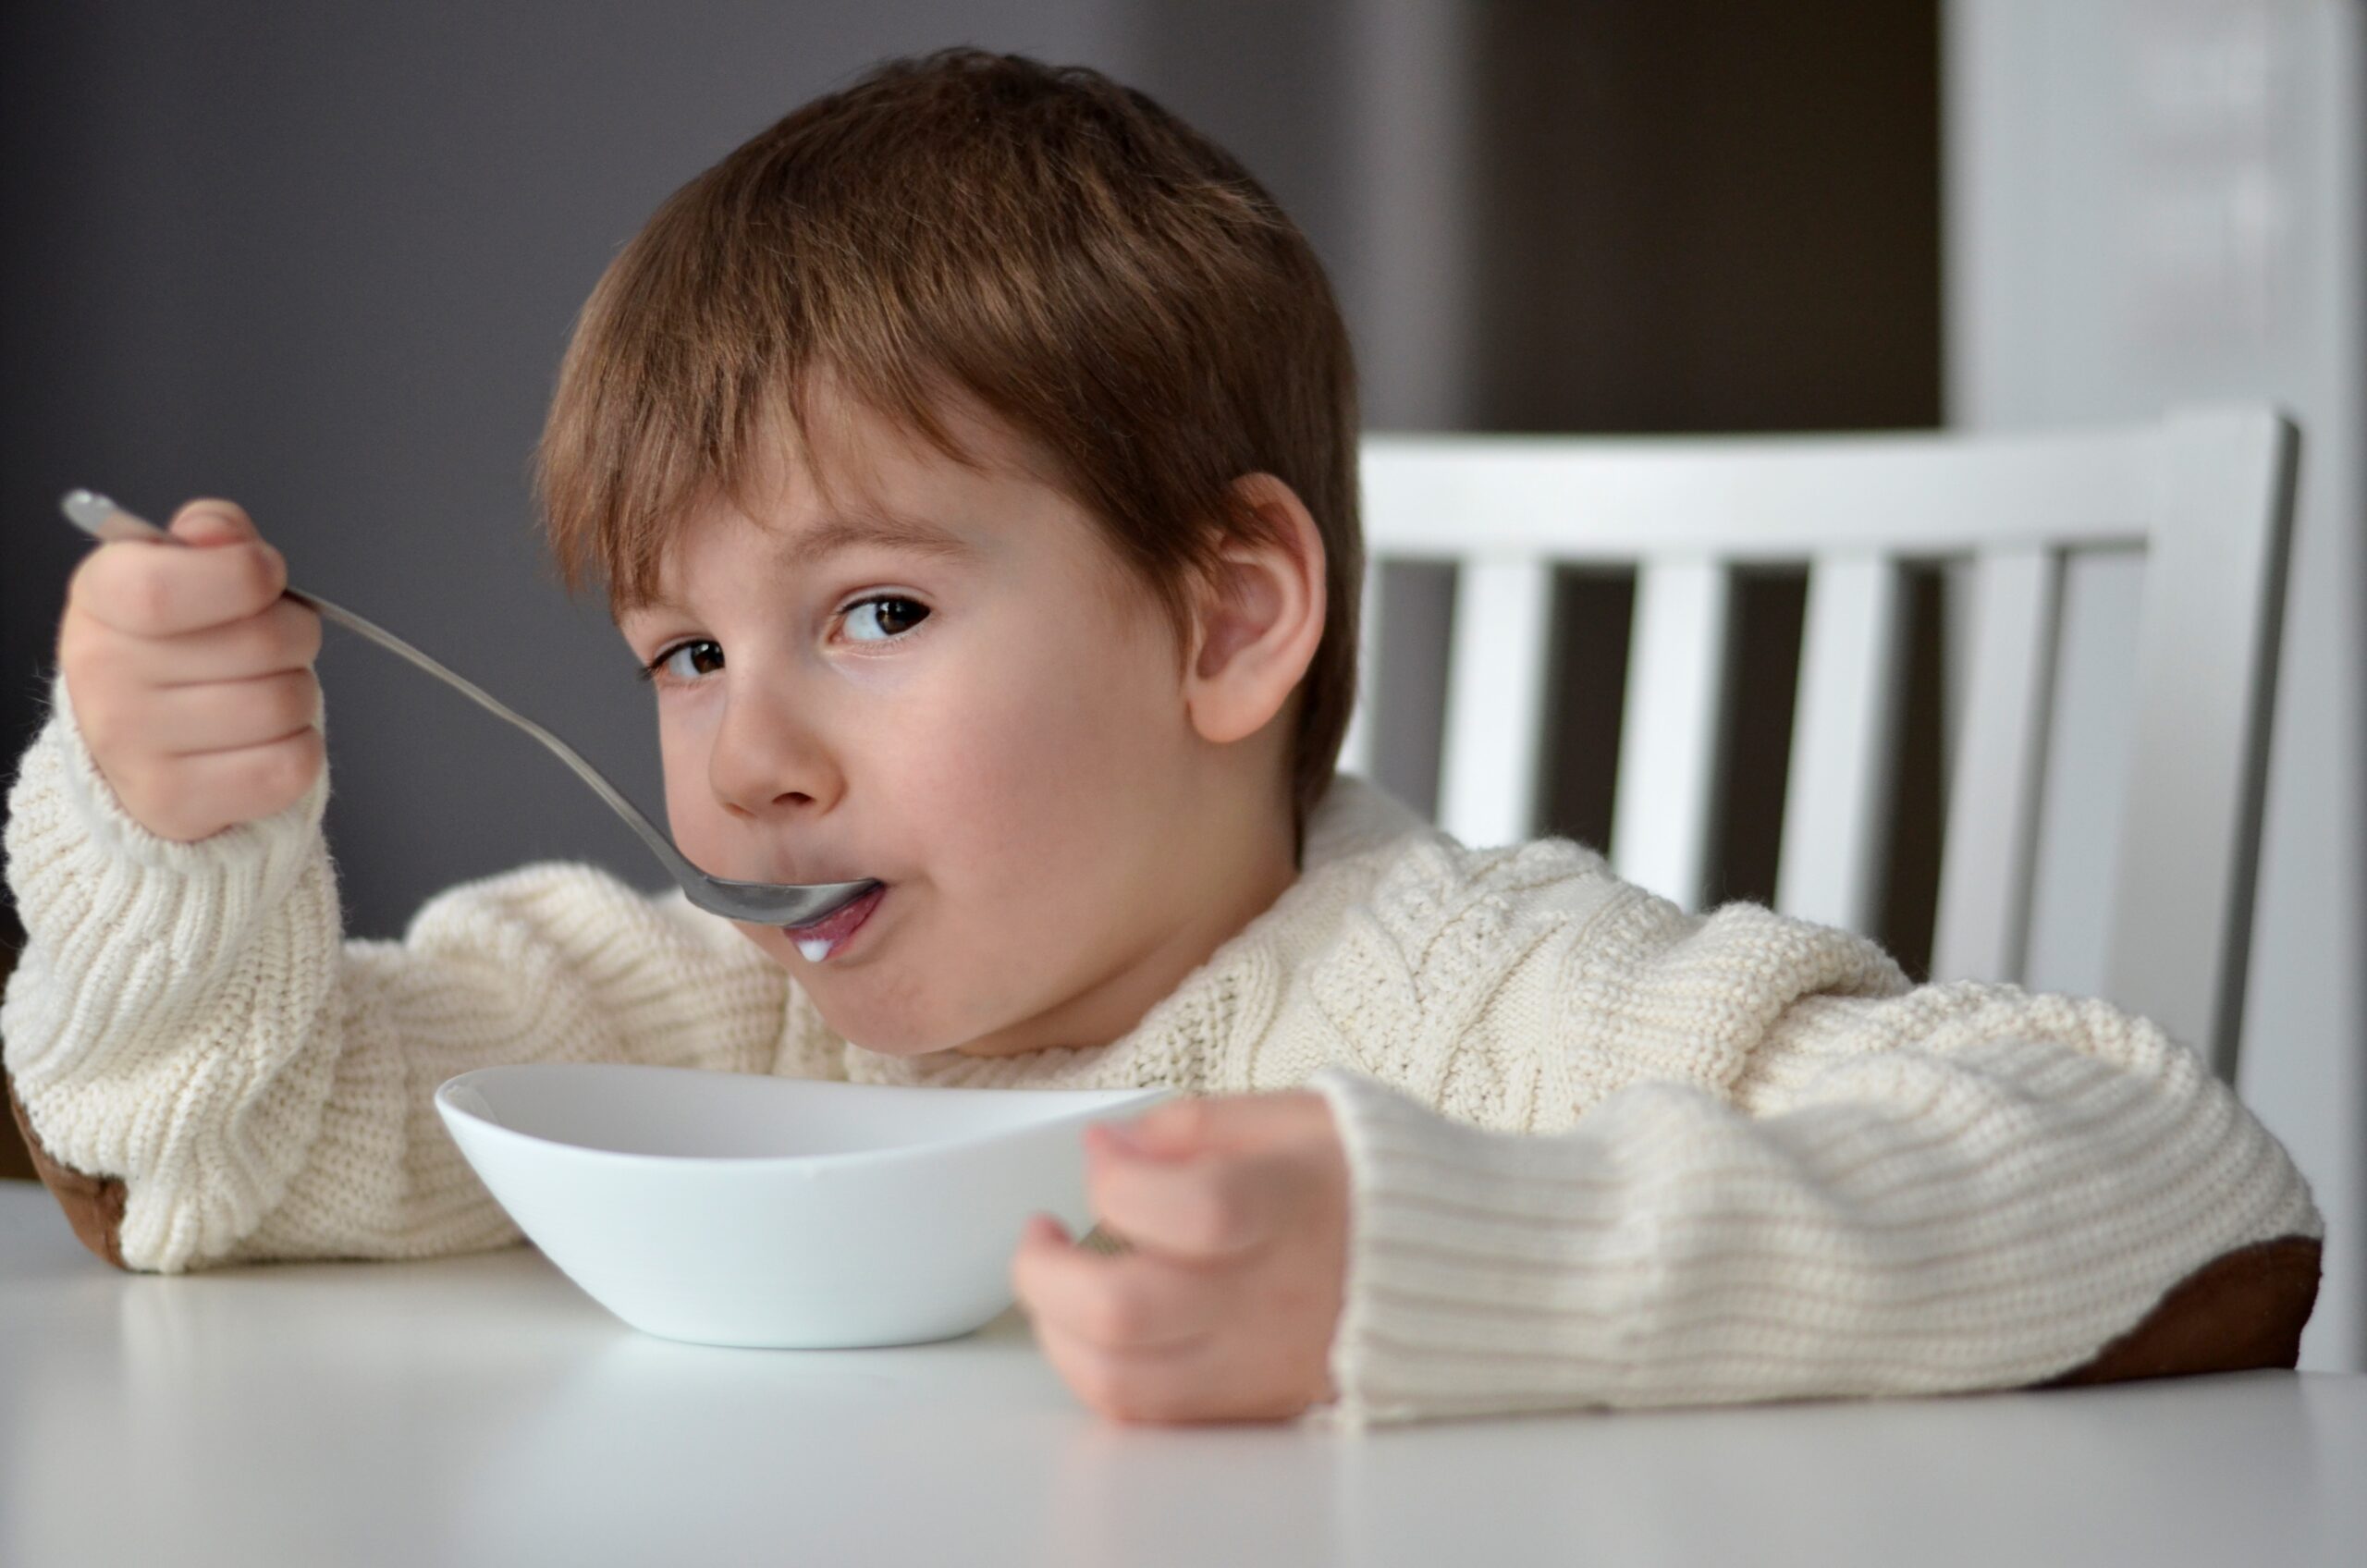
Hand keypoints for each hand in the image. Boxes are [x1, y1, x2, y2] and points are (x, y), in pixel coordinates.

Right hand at [57, 499, 324, 840]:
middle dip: (296, 634)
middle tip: (273, 641)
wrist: (142, 747)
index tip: (265, 576)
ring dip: (298, 694)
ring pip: (284, 704)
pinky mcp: (176, 804)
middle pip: (262, 643)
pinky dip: (299, 748)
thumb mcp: (183, 571)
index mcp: (101, 598)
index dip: (244, 576)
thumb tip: (217, 535)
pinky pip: (291, 765)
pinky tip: (259, 741)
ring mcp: (132, 748)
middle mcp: (103, 674)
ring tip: (258, 691)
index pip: (166, 588)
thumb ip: (212, 539)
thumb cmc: (178, 648)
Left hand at [1011, 1090, 1349, 1423]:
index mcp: (1291, 1208)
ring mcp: (1262, 1362)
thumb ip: (1193, 1124)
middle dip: (1046, 1273)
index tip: (1104, 1155)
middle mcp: (1274, 1297)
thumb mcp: (1295, 1117)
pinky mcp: (1255, 1404)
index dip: (1115, 1181)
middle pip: (1127, 1312)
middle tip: (1040, 1235)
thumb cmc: (1369, 1183)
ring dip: (1059, 1335)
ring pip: (1123, 1382)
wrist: (1459, 1269)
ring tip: (1056, 1285)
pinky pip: (1153, 1414)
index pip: (1186, 1209)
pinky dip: (1102, 1373)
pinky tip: (1097, 1329)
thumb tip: (1108, 1147)